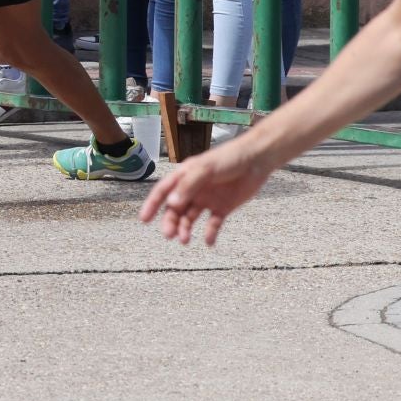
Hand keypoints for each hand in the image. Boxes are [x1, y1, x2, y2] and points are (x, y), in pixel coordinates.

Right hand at [138, 140, 270, 245]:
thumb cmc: (228, 158)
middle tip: (169, 235)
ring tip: (185, 240)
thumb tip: (171, 205)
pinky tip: (208, 242)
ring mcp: (207, 199)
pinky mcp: (223, 208)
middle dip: (170, 222)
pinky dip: (209, 233)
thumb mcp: (205, 169)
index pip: (163, 192)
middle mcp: (192, 189)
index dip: (152, 205)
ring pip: (190, 218)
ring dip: (186, 229)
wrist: (257, 160)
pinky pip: (213, 224)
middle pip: (175, 209)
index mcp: (184, 176)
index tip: (144, 220)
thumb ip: (188, 186)